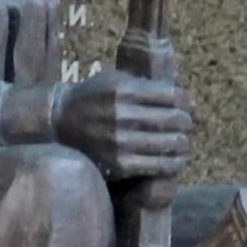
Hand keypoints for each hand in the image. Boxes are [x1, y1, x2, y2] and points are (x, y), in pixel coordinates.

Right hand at [54, 66, 192, 182]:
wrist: (60, 121)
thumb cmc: (95, 97)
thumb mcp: (117, 79)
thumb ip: (147, 84)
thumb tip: (184, 95)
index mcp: (125, 91)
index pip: (172, 96)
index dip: (185, 100)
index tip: (186, 103)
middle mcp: (122, 116)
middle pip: (173, 120)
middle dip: (185, 121)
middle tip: (186, 123)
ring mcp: (120, 142)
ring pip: (169, 144)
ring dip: (182, 143)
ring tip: (182, 142)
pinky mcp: (118, 164)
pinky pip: (157, 166)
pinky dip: (173, 163)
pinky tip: (177, 160)